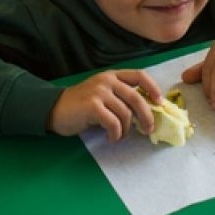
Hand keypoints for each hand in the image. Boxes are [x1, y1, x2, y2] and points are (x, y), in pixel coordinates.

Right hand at [47, 69, 161, 141]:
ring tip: (119, 136)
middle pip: (137, 98)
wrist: (54, 109)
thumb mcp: (103, 95)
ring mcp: (99, 92)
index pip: (140, 75)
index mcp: (113, 76)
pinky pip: (114, 123)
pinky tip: (110, 138)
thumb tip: (146, 113)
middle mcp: (107, 80)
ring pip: (125, 113)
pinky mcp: (92, 106)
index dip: (153, 88)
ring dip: (126, 130)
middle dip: (147, 116)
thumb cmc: (82, 106)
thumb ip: (121, 98)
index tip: (160, 102)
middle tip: (149, 129)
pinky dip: (115, 134)